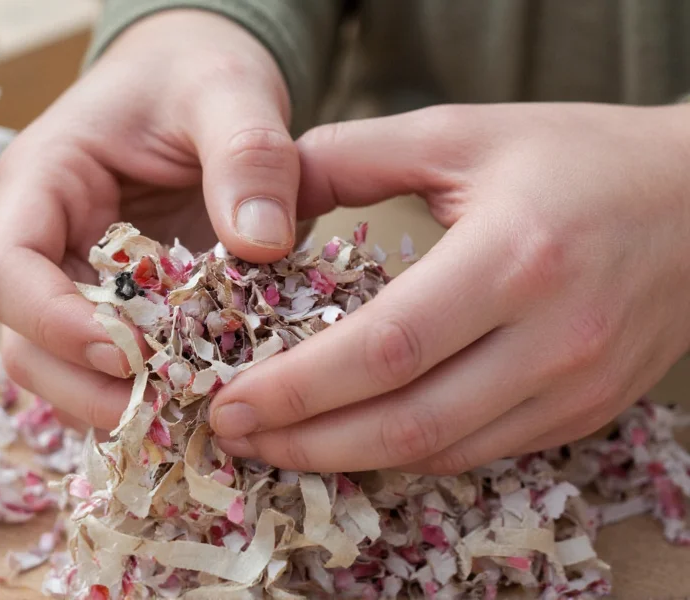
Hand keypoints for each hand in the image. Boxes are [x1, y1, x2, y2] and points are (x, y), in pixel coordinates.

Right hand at [0, 10, 301, 430]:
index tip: (125, 353)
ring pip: (65, 367)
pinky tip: (202, 403)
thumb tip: (262, 244)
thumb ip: (248, 154)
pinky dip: (151, 393)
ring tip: (192, 414)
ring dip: (119, 402)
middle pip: (24, 340)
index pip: (5, 269)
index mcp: (45, 182)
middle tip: (169, 408)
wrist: (200, 84)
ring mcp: (83, 278)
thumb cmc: (197, 75)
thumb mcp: (227, 92)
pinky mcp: (123, 303)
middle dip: (86, 386)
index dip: (51, 322)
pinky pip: (116, 365)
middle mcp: (50, 240)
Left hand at [212, 102, 689, 473]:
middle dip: (308, 442)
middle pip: (408, 423)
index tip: (231, 403)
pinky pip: (480, 453)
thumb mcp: (461, 134)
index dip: (299, 388)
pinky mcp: (584, 412)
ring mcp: (574, 387)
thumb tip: (267, 205)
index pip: (386, 349)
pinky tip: (358, 439)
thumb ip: (354, 156)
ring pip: (442, 454)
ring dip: (351, 459)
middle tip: (236, 436)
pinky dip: (408, 456)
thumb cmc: (576, 158)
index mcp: (514, 258)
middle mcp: (552, 338)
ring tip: (282, 444)